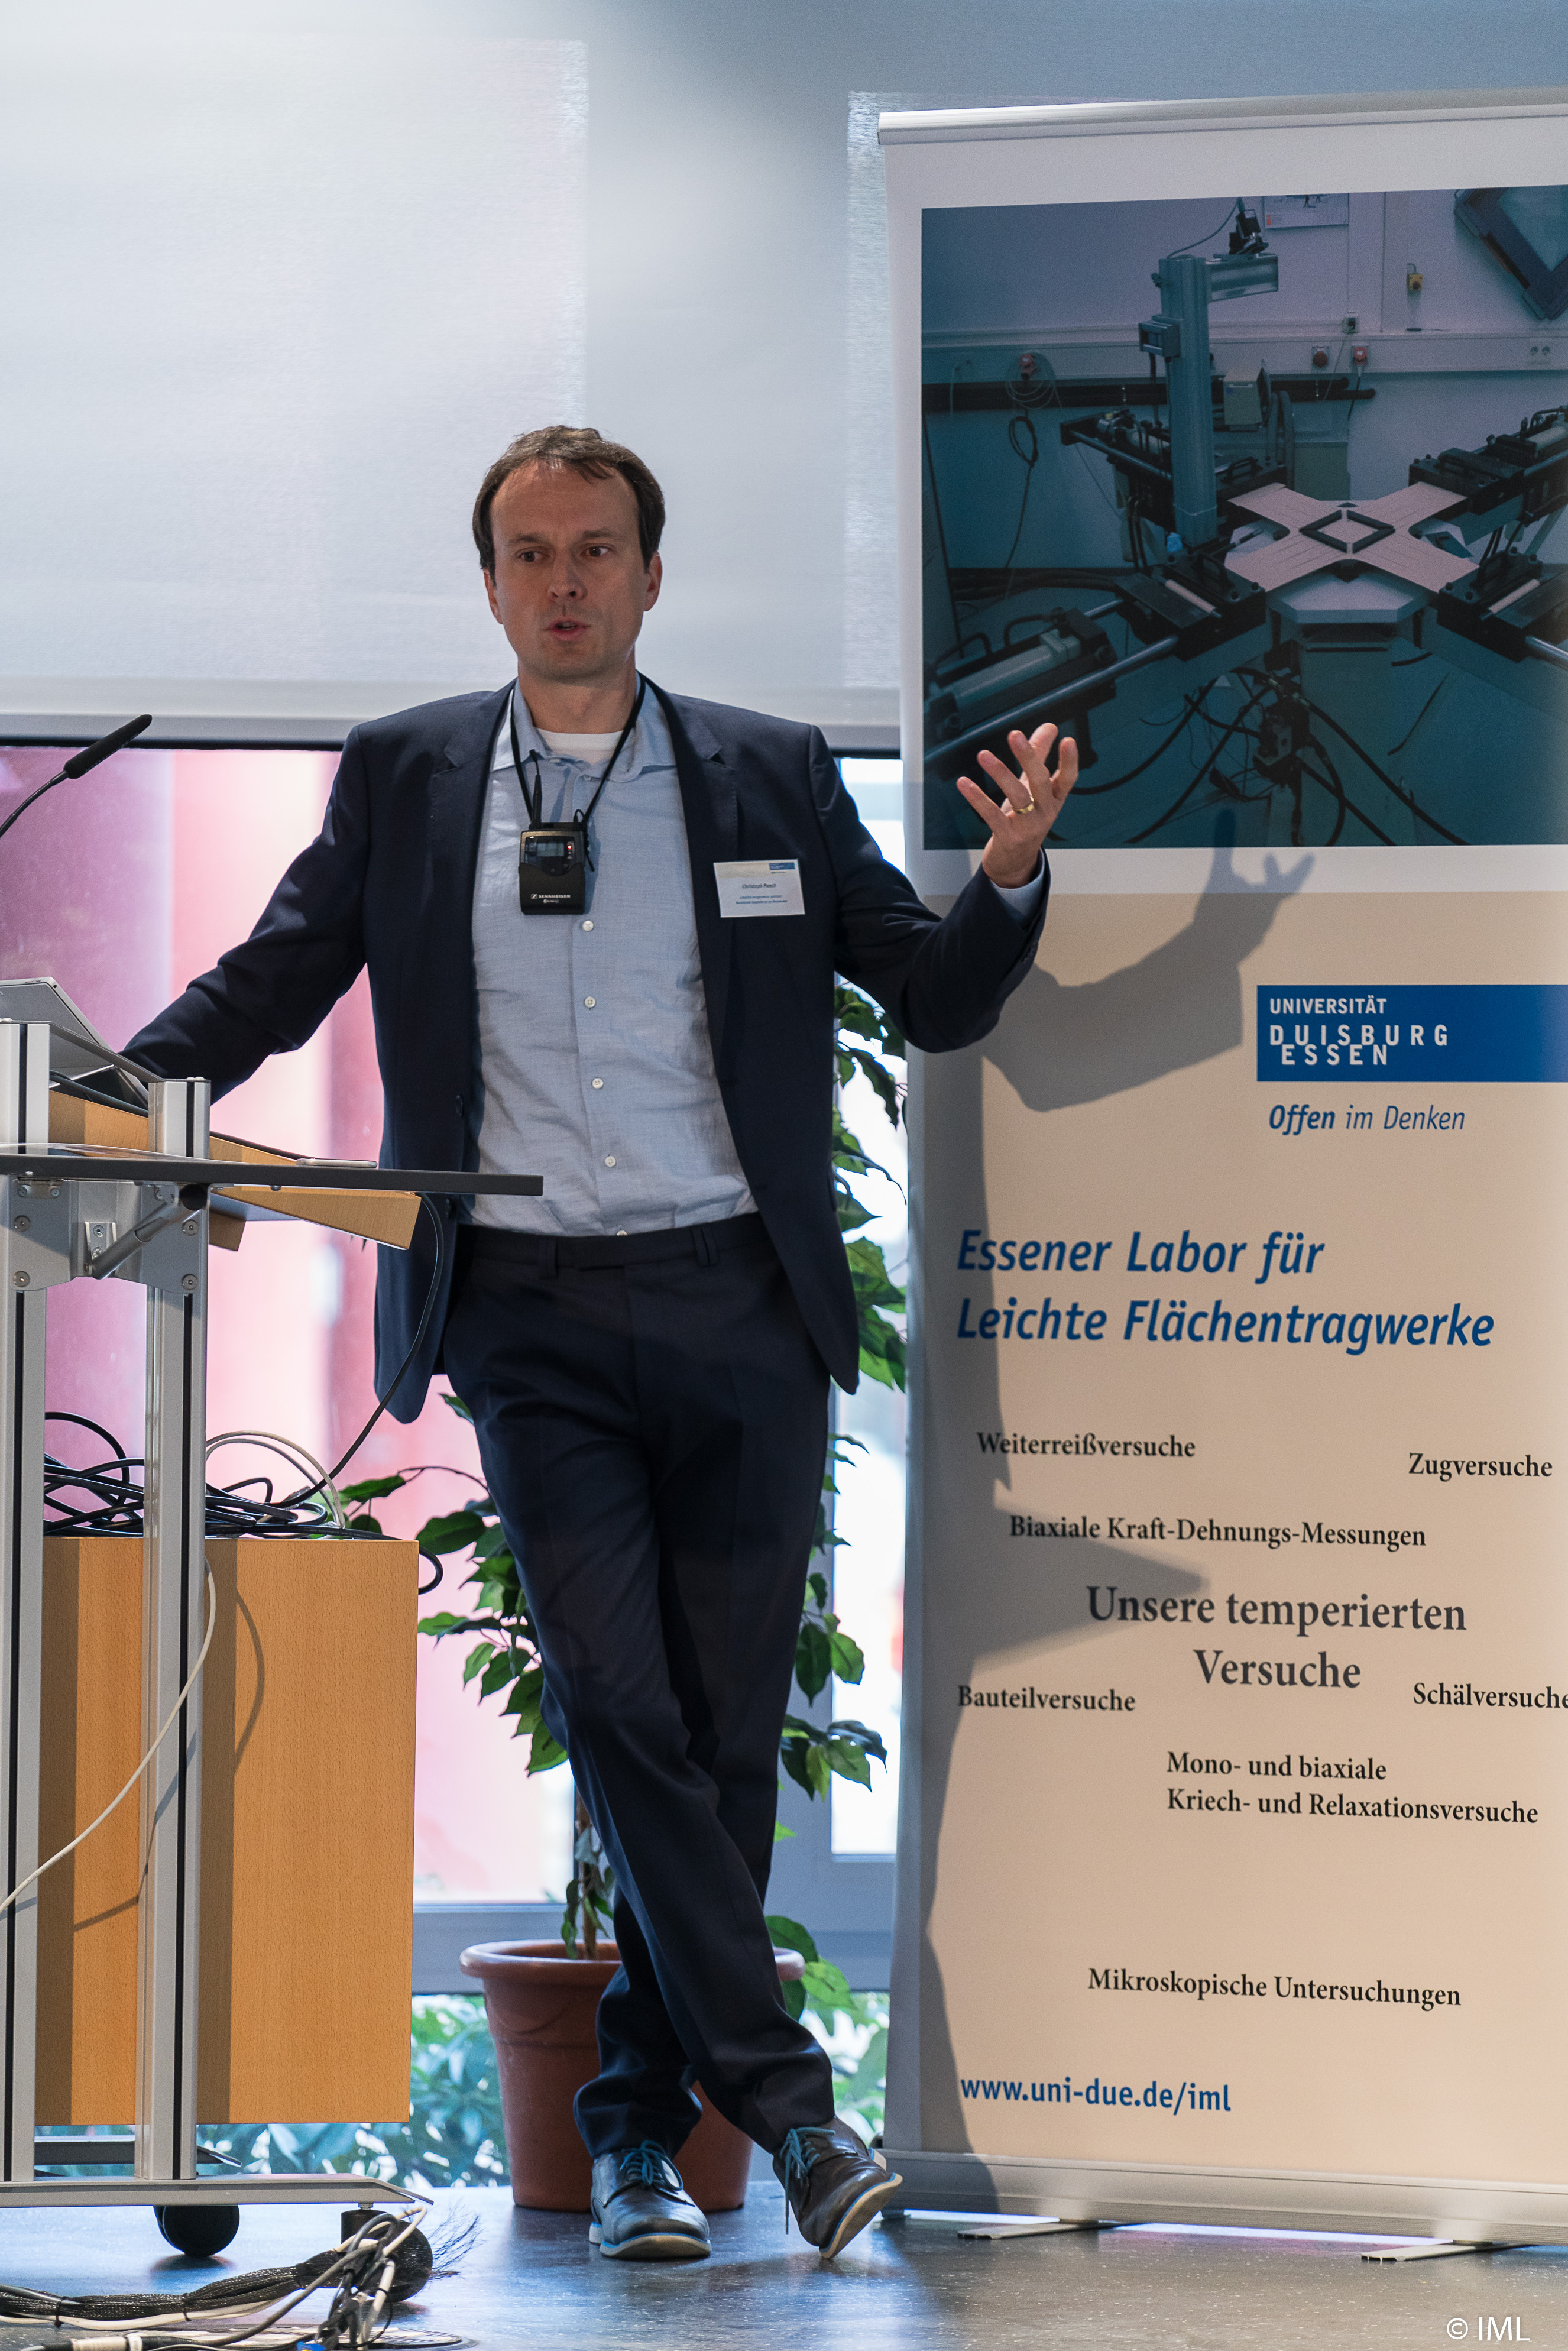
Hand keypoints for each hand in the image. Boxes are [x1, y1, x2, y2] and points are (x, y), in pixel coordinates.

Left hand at [955, 723, 1077, 886]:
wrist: (1016, 861)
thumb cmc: (1026, 817)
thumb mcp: (1034, 788)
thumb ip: (1040, 756)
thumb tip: (1049, 726)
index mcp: (1055, 800)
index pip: (1068, 779)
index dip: (1069, 761)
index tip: (1068, 740)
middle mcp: (1045, 812)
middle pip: (1041, 782)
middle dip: (1029, 757)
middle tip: (1014, 735)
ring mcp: (1028, 826)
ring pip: (1017, 797)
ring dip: (1000, 773)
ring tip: (983, 754)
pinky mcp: (1008, 837)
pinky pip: (991, 815)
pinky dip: (977, 798)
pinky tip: (964, 783)